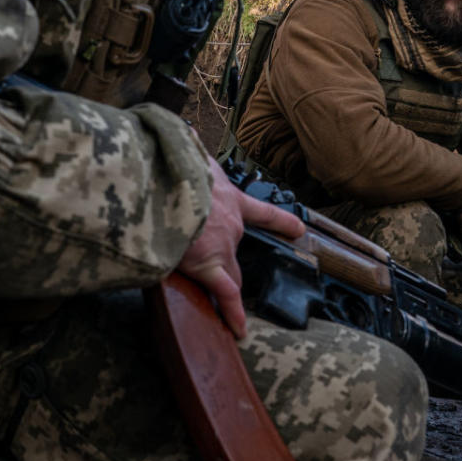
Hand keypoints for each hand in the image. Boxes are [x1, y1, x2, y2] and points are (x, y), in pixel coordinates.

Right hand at [177, 156, 305, 338]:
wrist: (163, 180)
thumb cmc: (169, 162)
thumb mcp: (186, 149)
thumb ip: (189, 145)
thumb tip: (186, 128)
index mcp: (227, 195)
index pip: (259, 210)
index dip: (280, 222)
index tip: (299, 229)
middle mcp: (231, 222)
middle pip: (237, 250)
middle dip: (230, 262)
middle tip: (221, 272)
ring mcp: (222, 246)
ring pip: (229, 274)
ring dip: (225, 286)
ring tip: (227, 311)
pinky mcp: (207, 265)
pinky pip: (224, 295)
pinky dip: (232, 315)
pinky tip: (238, 332)